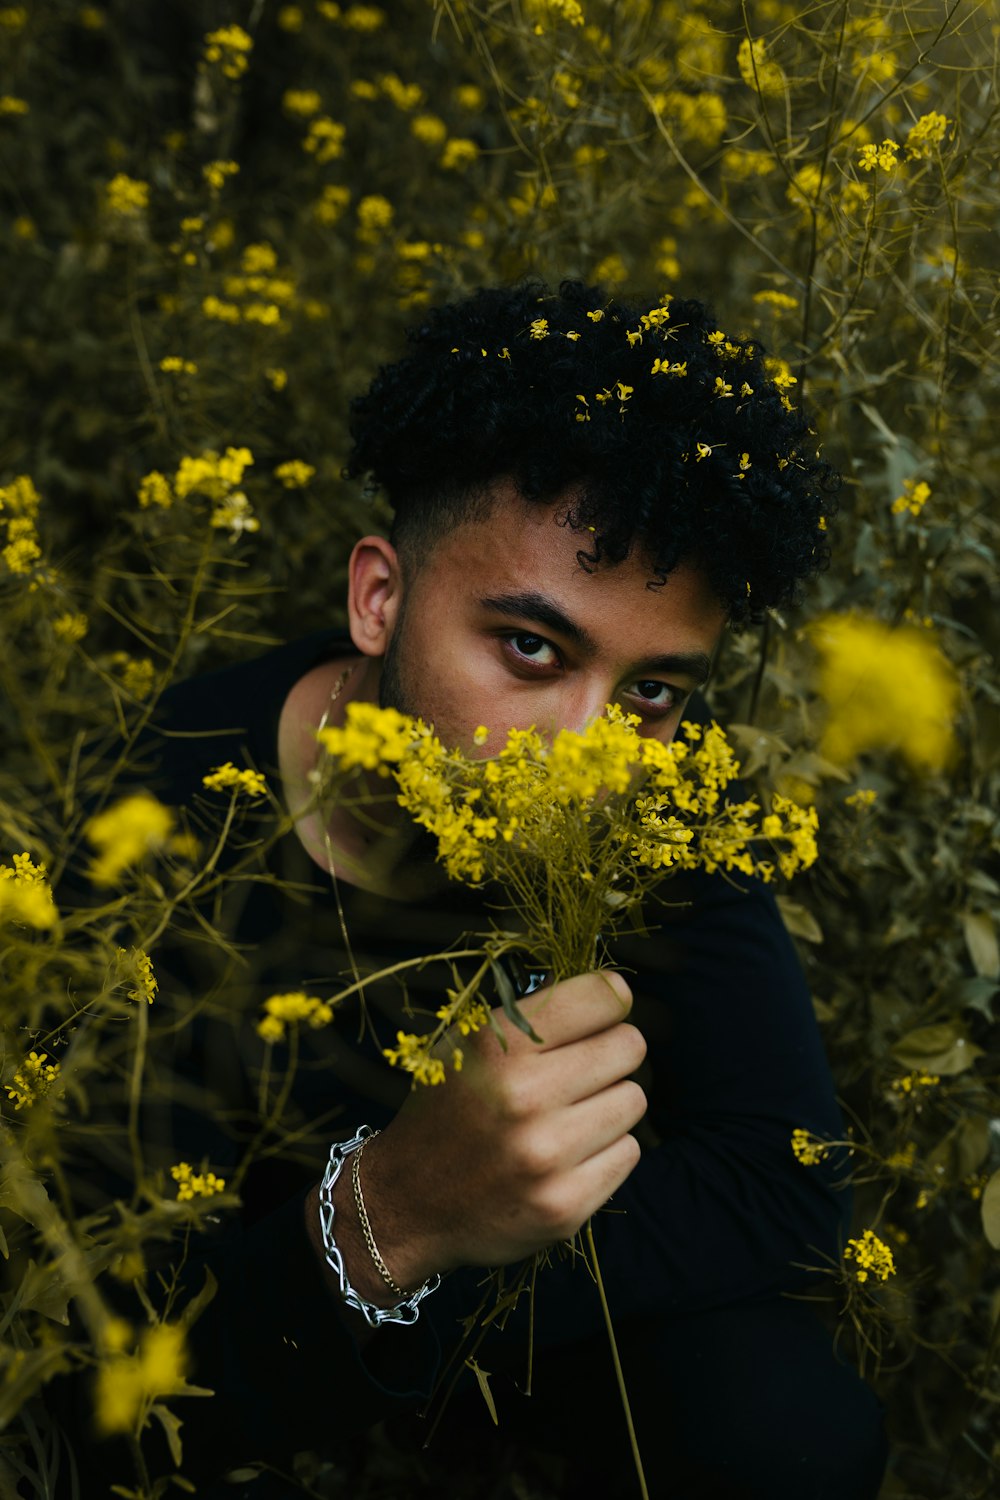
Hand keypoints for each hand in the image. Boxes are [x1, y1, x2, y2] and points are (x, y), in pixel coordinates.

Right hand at [351, 970, 646, 1290]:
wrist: (407, 1202)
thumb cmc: (448, 1109)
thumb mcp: (468, 1043)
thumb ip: (533, 1014)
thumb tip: (614, 992)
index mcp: (499, 1045)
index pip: (604, 996)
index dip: (609, 1002)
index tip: (600, 1014)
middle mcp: (524, 1096)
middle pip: (630, 1047)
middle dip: (612, 1053)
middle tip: (581, 1071)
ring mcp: (546, 1155)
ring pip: (634, 1101)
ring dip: (609, 1105)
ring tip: (568, 1117)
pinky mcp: (564, 1205)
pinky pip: (629, 1153)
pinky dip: (606, 1151)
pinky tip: (568, 1156)